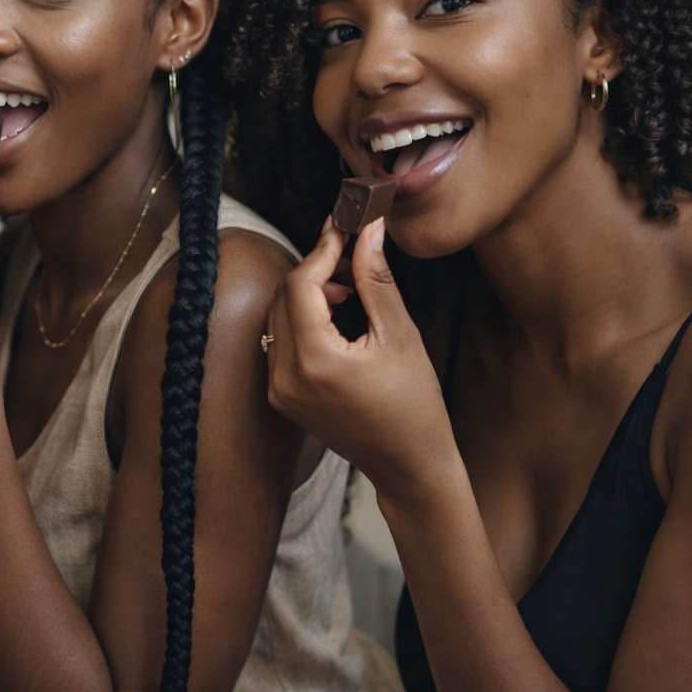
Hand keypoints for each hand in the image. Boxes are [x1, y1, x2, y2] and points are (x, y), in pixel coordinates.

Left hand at [265, 216, 456, 498]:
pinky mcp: (280, 396)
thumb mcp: (399, 334)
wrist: (407, 465)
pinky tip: (336, 316)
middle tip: (351, 252)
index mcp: (314, 361)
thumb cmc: (414, 404)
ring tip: (349, 287)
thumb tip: (367, 230)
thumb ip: (375, 279)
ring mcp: (277, 389)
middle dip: (315, 268)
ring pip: (278, 317)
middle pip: (283, 297)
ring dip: (307, 293)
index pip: (300, 284)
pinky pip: (281, 341)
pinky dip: (302, 320)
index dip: (322, 249)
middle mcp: (284, 376)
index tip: (344, 226)